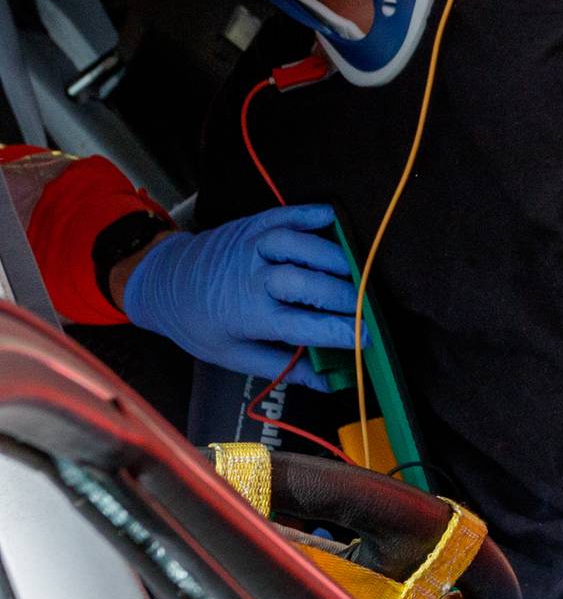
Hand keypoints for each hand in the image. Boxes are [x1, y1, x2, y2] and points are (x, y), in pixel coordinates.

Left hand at [120, 204, 354, 387]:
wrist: (161, 280)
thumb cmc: (198, 322)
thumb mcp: (232, 355)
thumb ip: (282, 367)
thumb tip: (327, 384)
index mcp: (247, 316)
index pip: (302, 325)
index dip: (339, 331)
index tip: (365, 338)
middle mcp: (251, 278)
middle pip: (306, 283)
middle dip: (343, 295)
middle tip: (363, 306)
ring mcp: (251, 247)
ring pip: (298, 245)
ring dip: (332, 258)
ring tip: (352, 271)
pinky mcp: (252, 225)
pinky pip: (286, 215)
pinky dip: (311, 215)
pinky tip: (331, 221)